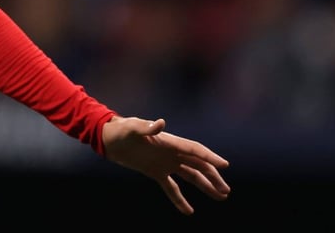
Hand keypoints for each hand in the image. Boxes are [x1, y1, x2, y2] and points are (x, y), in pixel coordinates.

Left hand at [102, 116, 229, 214]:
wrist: (109, 139)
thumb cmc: (121, 129)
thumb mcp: (132, 128)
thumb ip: (146, 127)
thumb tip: (160, 123)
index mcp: (170, 142)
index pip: (194, 150)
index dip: (209, 157)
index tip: (224, 165)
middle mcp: (172, 153)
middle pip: (198, 165)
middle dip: (213, 177)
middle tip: (225, 190)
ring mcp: (165, 163)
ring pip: (191, 176)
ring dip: (205, 186)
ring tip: (220, 197)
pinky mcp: (156, 172)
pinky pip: (171, 188)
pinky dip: (179, 199)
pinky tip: (189, 211)